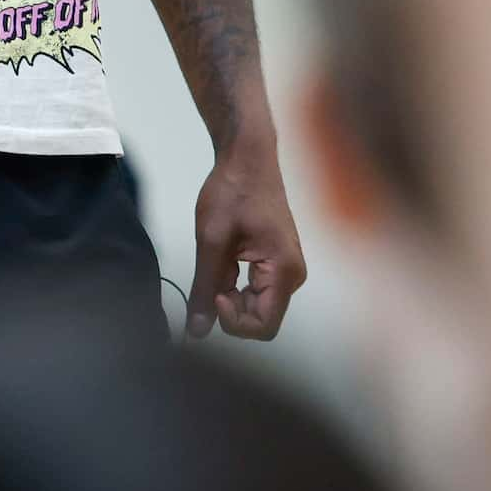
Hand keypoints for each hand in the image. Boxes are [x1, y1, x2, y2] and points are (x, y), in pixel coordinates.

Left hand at [185, 145, 305, 339]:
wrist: (248, 158)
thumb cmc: (232, 192)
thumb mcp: (211, 240)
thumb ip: (204, 287)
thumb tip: (197, 332)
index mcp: (284, 271)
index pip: (264, 327)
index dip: (233, 321)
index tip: (214, 290)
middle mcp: (293, 276)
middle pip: (261, 318)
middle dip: (230, 308)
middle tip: (210, 274)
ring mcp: (287, 269)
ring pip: (257, 305)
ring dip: (231, 295)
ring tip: (217, 260)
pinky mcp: (277, 262)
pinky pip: (257, 289)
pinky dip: (235, 284)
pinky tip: (223, 259)